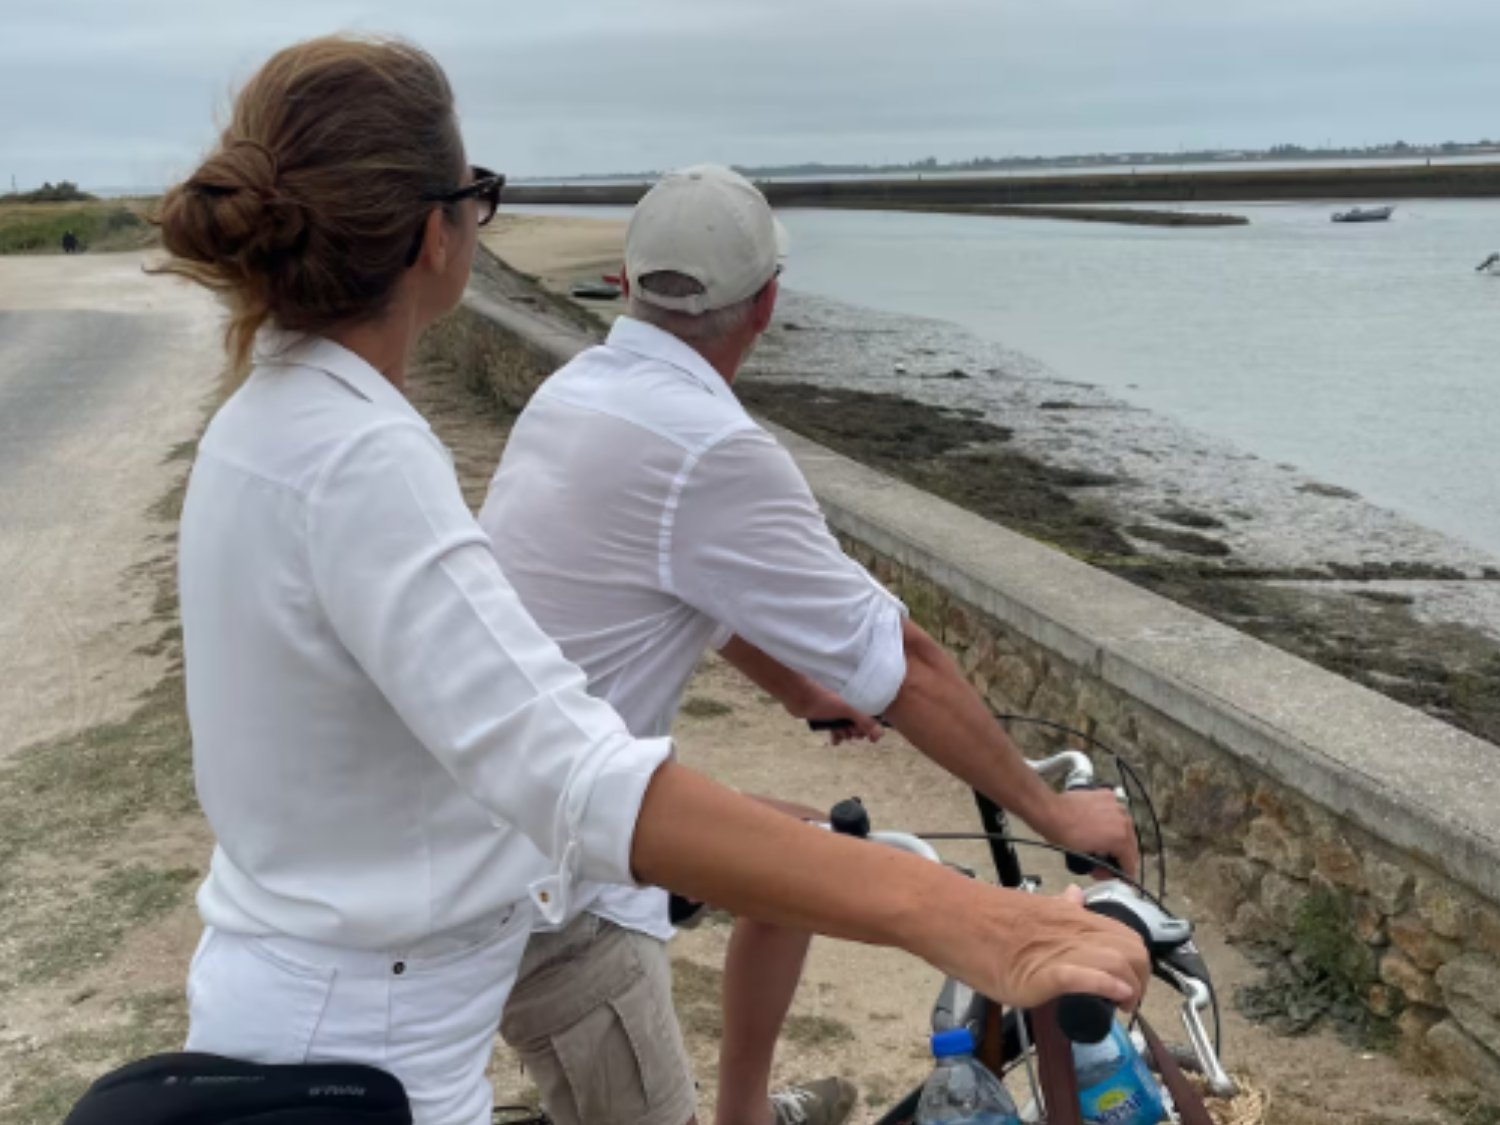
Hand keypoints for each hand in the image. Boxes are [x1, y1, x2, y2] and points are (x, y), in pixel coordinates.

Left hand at [789, 683, 884, 745]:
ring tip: (840, 733)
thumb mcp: (847, 709)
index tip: (870, 739)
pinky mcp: (827, 717)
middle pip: (859, 724)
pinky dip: (836, 735)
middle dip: (856, 732)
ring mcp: (837, 711)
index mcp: (856, 698)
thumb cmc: (823, 698)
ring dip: (846, 734)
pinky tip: (834, 740)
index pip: (870, 716)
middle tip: (850, 732)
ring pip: (847, 728)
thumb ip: (865, 721)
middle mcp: (849, 703)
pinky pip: (836, 729)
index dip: (871, 728)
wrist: (799, 696)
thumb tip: (880, 735)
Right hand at [918, 882, 1148, 1012]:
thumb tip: (1077, 898)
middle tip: (1124, 1001)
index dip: (1136, 963)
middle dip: (1140, 980)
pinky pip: (1082, 975)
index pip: (1128, 937)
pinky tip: (1113, 997)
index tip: (1127, 983)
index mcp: (1073, 916)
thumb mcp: (1034, 906)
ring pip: (1118, 962)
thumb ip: (1060, 907)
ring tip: (1117, 1008)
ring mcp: (1057, 949)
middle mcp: (1072, 929)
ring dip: (1129, 989)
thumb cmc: (985, 915)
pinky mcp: (1039, 971)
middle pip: (1133, 951)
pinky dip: (1105, 986)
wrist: (951, 916)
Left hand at [1038, 788, 1140, 880]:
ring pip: (1124, 826)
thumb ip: (1103, 865)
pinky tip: (1099, 825)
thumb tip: (1106, 870)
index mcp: (1121, 838)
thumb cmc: (1065, 835)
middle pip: (1130, 844)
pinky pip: (1115, 812)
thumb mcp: (1087, 858)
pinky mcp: (1107, 795)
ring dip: (1117, 836)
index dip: (1124, 873)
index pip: (1130, 862)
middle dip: (1120, 856)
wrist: (1051, 811)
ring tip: (1103, 844)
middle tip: (1108, 864)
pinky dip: (1110, 819)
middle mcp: (1124, 820)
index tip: (1119, 877)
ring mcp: (1116, 805)